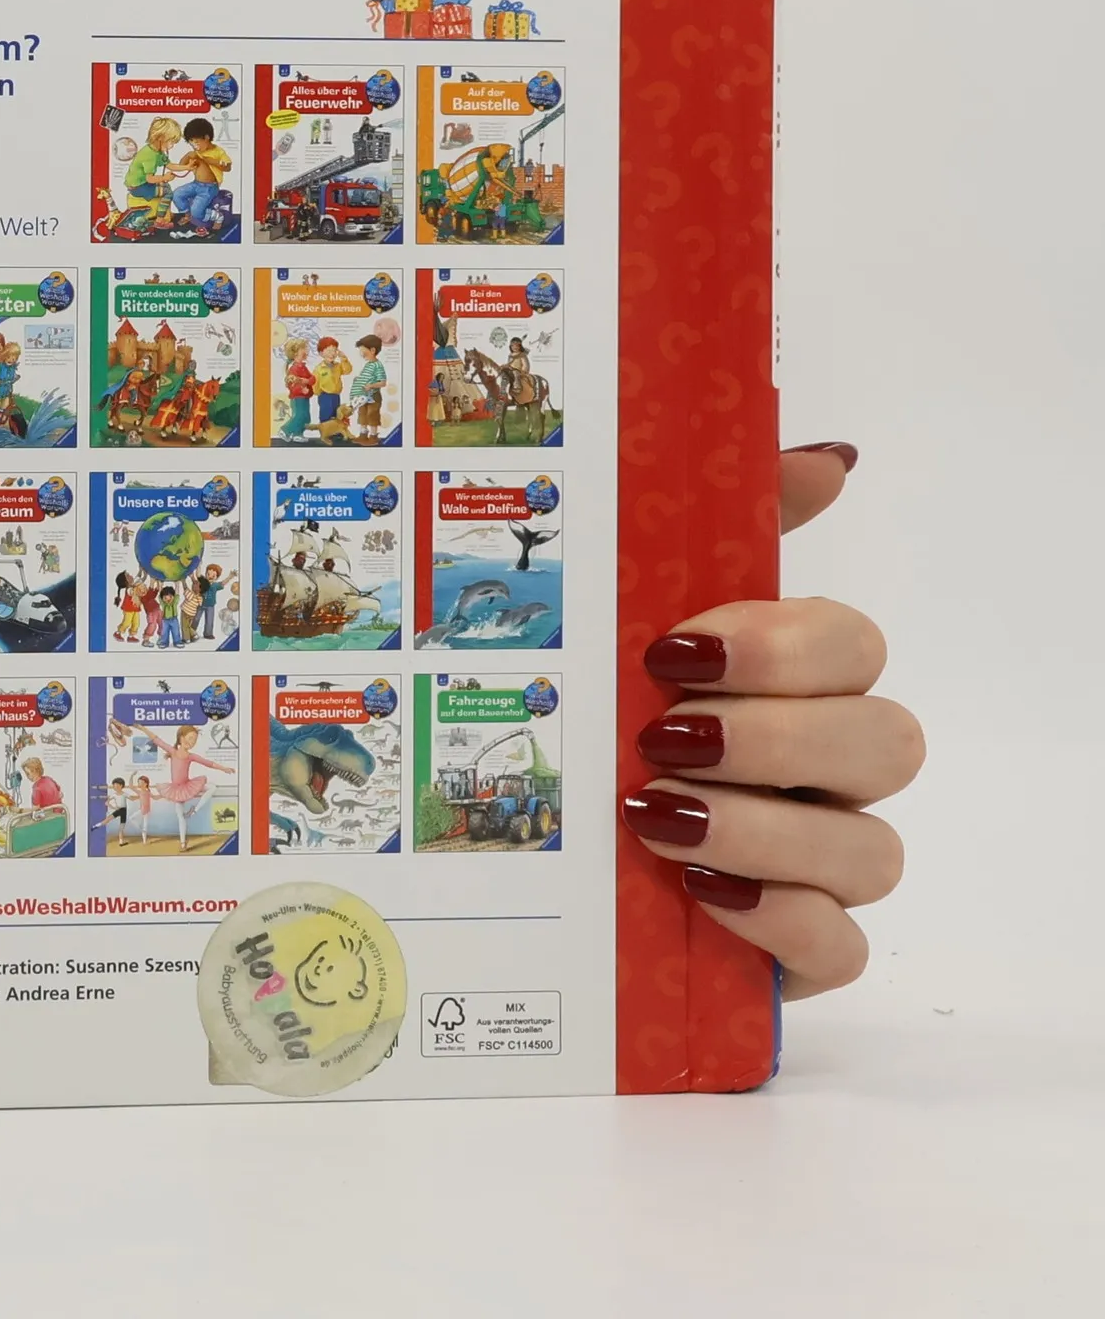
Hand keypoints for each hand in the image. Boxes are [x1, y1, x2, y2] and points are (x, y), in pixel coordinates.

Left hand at [621, 444, 923, 999]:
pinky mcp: (797, 948)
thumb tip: (826, 457)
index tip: (669, 650)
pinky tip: (698, 894)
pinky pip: (843, 946)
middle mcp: (824, 768)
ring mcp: (820, 862)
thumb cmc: (590, 708)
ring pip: (873, 850)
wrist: (519, 841)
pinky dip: (780, 920)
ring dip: (765, 829)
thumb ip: (724, 526)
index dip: (778, 645)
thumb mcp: (626, 606)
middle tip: (660, 737)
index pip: (852, 644)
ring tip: (654, 814)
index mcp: (791, 679)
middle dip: (774, 738)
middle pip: (886, 743)